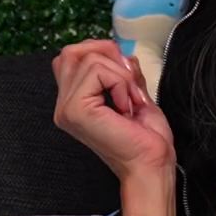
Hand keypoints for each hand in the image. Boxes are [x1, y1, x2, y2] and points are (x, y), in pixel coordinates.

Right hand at [52, 40, 174, 180]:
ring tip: (130, 101)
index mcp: (74, 101)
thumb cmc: (147, 139)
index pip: (72, 56)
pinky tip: (126, 106)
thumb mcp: (135, 94)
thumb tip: (122, 53)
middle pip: (73, 51)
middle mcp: (63, 105)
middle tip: (130, 82)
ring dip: (121, 75)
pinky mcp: (75, 110)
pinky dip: (120, 82)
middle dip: (109, 56)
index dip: (102, 54)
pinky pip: (98, 72)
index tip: (128, 77)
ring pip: (89, 59)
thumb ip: (123, 72)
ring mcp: (66, 108)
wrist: (151, 164)